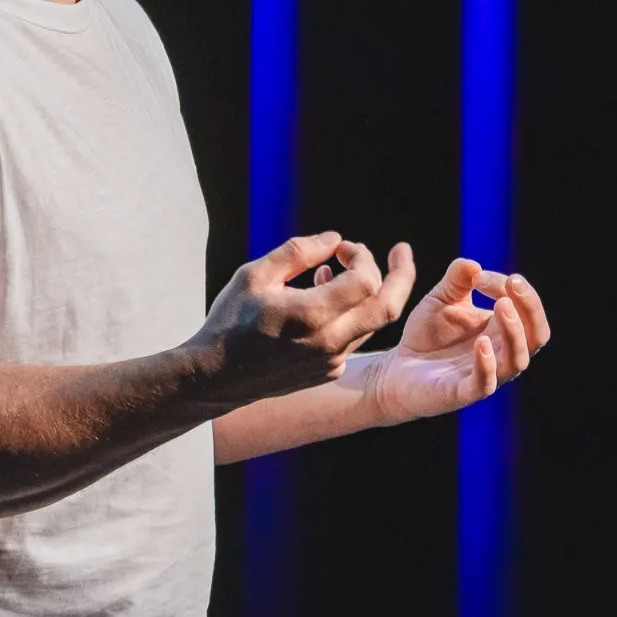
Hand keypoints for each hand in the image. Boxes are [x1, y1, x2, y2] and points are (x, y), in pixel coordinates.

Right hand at [189, 233, 417, 411]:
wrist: (215, 378)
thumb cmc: (230, 321)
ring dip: (368, 292)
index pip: (365, 280)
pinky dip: (351, 313)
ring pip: (372, 323)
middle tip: (402, 252)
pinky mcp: (328, 373)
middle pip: (388, 307)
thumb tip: (334, 238)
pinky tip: (322, 298)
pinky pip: (354, 338)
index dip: (361, 256)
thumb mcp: (255, 274)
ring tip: (337, 270)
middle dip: (402, 275)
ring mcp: (331, 362)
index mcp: (311, 315)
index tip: (341, 247)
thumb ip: (297, 252)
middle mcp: (329, 343)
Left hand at [363, 259, 550, 425]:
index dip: (511, 288)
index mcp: (502, 329)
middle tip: (513, 282)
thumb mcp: (441, 298)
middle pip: (536, 335)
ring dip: (514, 332)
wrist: (398, 368)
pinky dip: (487, 364)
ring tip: (501, 306)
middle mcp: (502, 353)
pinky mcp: (463, 392)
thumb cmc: (427, 334)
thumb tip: (473, 264)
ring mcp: (486, 374)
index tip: (478, 276)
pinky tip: (481, 343)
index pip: (525, 308)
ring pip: (517, 360)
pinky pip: (485, 383)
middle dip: (530, 308)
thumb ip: (456, 280)